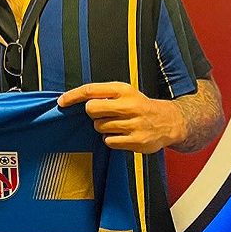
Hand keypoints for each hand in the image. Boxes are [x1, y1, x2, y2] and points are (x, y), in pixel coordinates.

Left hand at [57, 82, 185, 153]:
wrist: (168, 121)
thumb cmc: (140, 106)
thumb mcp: (125, 93)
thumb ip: (104, 94)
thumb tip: (75, 100)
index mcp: (124, 90)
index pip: (91, 90)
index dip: (73, 96)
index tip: (61, 102)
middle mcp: (129, 105)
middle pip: (91, 109)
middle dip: (92, 114)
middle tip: (104, 114)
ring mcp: (133, 124)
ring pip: (99, 127)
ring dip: (103, 127)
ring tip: (118, 124)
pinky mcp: (136, 141)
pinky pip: (109, 141)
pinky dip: (111, 139)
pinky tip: (122, 134)